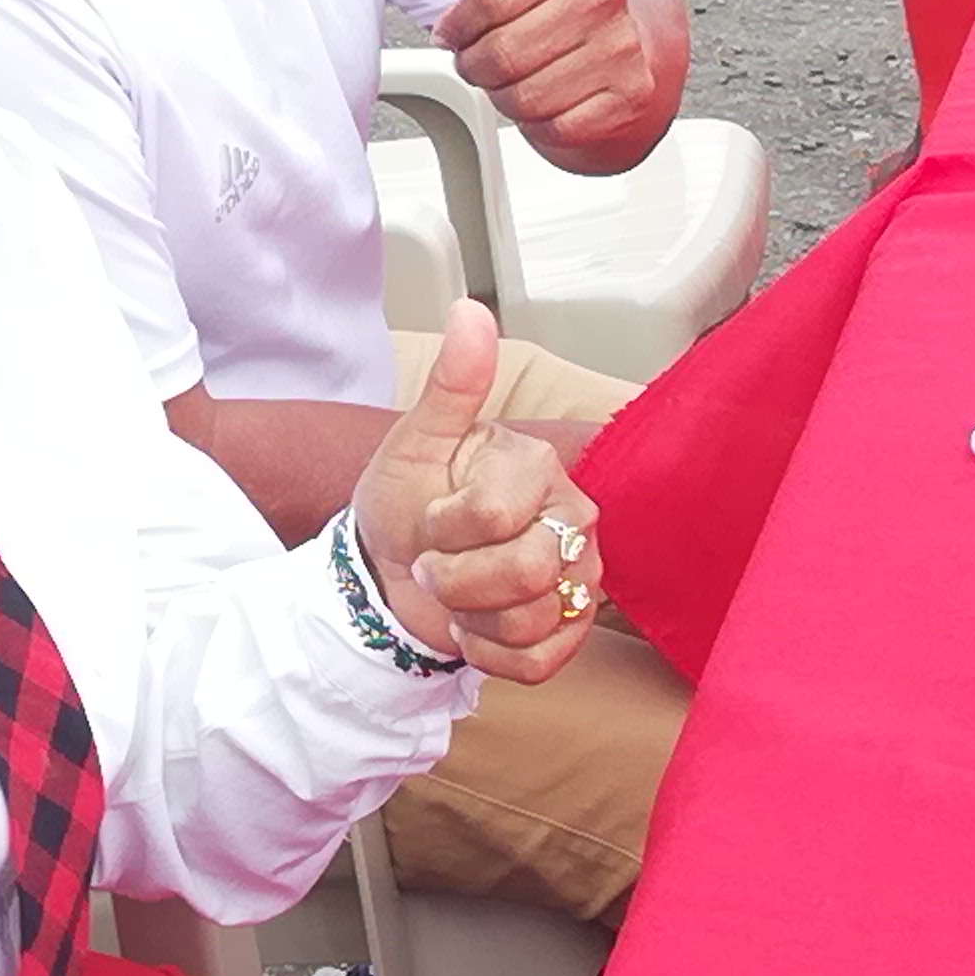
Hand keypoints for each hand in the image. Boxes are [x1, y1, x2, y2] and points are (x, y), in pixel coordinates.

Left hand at [349, 302, 604, 684]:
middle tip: (437, 562)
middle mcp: (576, 519)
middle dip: (456, 577)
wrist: (392, 570)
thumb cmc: (407, 502)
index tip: (432, 518)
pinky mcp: (573, 632)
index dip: (447, 529)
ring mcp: (582, 578)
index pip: (496, 517)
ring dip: (470, 617)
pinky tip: (475, 627)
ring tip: (458, 592)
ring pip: (532, 621)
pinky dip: (488, 655)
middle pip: (525, 572)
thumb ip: (452, 385)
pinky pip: (540, 663)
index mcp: (540, 468)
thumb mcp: (415, 442)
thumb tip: (471, 312)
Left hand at [440, 0, 686, 172]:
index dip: (458, 27)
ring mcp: (622, 45)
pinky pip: (557, 127)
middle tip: (492, 56)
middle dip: (482, 65)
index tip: (460, 28)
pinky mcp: (632, 93)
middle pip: (499, 58)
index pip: (481, 7)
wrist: (640, 23)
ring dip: (510, 96)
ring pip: (524, 98)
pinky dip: (544, 122)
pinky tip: (554, 94)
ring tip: (524, 74)